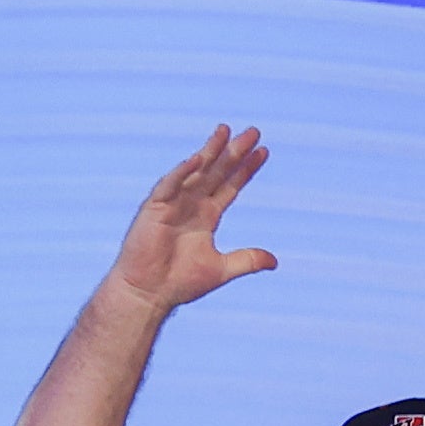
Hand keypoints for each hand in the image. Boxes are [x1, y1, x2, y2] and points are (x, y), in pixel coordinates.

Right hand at [108, 131, 279, 314]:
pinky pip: (169, 186)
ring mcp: (172, 204)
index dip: (246, 169)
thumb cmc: (179, 282)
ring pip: (195, 172)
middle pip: (217, 172)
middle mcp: (191, 205)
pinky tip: (197, 158)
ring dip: (210, 151)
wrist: (149, 294)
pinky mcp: (153, 209)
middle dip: (234, 152)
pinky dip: (182, 172)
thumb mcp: (222, 269)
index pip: (230, 186)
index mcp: (207, 216)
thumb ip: (248, 260)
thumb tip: (274, 261)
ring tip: (226, 131)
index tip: (264, 151)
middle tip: (253, 131)